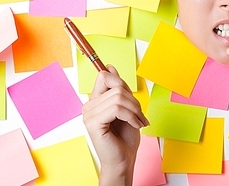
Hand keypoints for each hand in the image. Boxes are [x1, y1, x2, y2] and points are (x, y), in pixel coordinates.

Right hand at [82, 65, 148, 184]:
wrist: (124, 160)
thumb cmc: (125, 137)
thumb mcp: (126, 108)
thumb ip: (118, 89)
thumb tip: (110, 68)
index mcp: (95, 101)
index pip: (104, 76)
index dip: (121, 83)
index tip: (131, 100)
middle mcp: (89, 106)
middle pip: (116, 86)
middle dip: (134, 100)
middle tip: (140, 115)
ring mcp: (89, 115)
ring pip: (119, 97)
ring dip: (135, 110)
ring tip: (139, 121)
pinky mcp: (93, 124)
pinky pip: (117, 109)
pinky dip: (131, 116)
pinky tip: (135, 125)